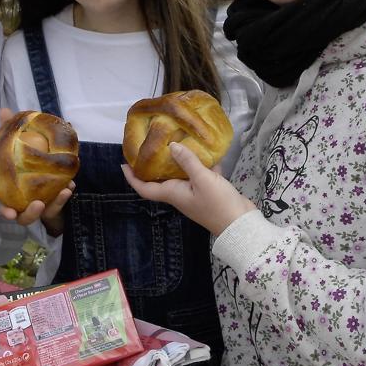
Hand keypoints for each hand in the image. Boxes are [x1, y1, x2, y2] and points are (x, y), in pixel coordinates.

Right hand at [0, 107, 71, 233]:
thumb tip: (4, 110)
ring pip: (47, 213)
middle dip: (30, 214)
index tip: (8, 212)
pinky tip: (70, 185)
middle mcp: (25, 203)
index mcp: (11, 194)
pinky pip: (59, 204)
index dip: (5, 211)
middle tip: (38, 205)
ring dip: (55, 204)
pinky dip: (64, 196)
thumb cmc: (24, 162)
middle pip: (25, 217)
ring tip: (64, 191)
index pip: (5, 206)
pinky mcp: (55, 205)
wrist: (43, 171)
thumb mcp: (19, 145)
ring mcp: (41, 206)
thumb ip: (11, 131)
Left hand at [122, 142, 255, 236]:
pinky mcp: (209, 192)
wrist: (241, 225)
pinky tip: (208, 149)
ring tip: (178, 140)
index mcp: (173, 194)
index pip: (145, 188)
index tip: (124, 164)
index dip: (132, 178)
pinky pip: (200, 175)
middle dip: (155, 163)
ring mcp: (194, 194)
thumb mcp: (202, 180)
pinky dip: (203, 164)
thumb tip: (171, 146)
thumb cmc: (218, 204)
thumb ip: (187, 162)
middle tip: (152, 144)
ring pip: (182, 174)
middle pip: (161, 179)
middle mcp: (180, 194)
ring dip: (180, 160)